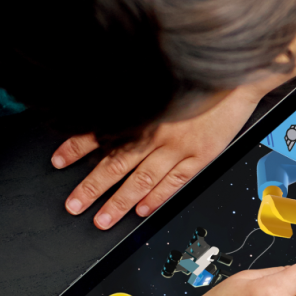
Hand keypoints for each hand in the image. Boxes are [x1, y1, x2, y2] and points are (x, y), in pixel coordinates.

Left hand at [52, 75, 287, 229]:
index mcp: (143, 113)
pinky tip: (142, 210)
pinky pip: (174, 182)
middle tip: (74, 206)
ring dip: (119, 202)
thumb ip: (133, 99)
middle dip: (92, 187)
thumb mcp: (156, 79)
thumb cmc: (196, 76)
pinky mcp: (200, 156)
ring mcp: (178, 147)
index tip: (59, 161)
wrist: (236, 76)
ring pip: (142, 179)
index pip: (101, 133)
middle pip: (116, 165)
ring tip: (102, 219)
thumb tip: (104, 107)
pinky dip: (157, 197)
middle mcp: (156, 133)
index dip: (77, 148)